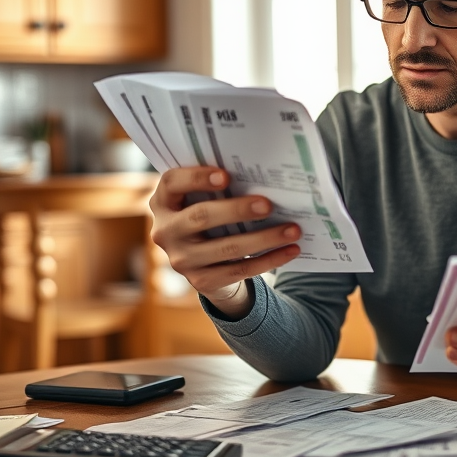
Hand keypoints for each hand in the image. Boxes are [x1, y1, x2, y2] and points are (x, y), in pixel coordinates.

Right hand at [149, 166, 301, 317]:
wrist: (205, 264)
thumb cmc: (210, 218)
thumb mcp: (204, 200)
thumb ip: (219, 188)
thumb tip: (263, 177)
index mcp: (164, 202)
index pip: (171, 183)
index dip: (196, 178)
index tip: (226, 175)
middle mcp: (166, 231)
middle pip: (200, 217)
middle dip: (237, 210)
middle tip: (269, 205)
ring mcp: (182, 260)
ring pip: (226, 248)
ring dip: (264, 238)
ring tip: (292, 230)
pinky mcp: (202, 281)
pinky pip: (240, 269)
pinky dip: (270, 259)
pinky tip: (291, 250)